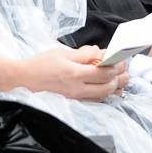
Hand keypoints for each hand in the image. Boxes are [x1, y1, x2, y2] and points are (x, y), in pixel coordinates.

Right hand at [0, 46, 127, 100]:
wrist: (25, 79)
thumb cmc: (42, 63)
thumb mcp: (63, 52)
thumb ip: (83, 54)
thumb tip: (100, 52)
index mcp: (74, 73)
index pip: (103, 72)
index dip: (116, 66)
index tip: (121, 58)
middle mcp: (77, 88)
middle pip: (107, 87)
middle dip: (119, 78)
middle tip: (125, 69)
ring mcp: (76, 97)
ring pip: (103, 96)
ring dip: (115, 88)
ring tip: (123, 79)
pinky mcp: (74, 100)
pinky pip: (95, 100)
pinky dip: (106, 94)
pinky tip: (111, 88)